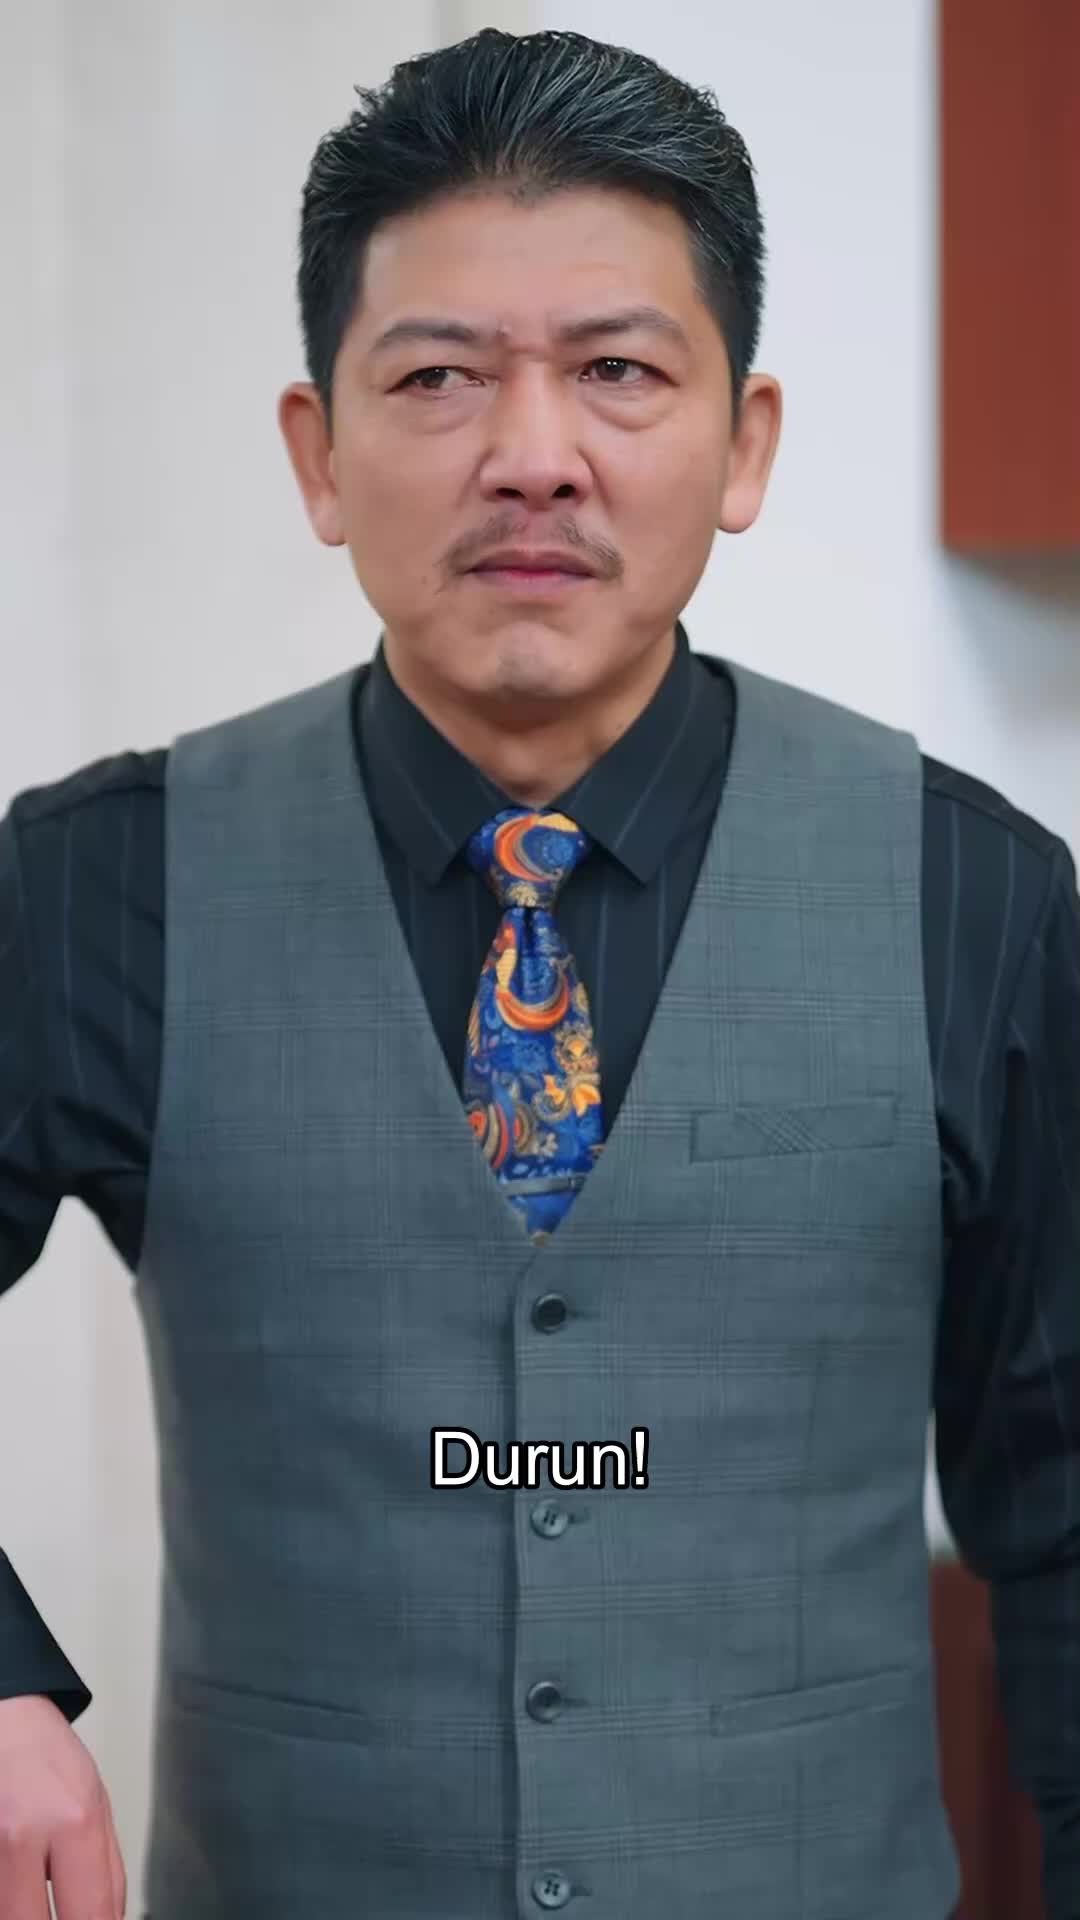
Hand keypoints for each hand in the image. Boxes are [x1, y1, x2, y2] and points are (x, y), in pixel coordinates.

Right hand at [0, 1694, 125, 1916]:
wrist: (4, 1718)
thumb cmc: (49, 1758)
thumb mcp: (97, 1802)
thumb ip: (107, 1870)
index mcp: (74, 1821)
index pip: (91, 1914)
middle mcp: (24, 1837)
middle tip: (67, 1911)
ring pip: (9, 1912)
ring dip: (28, 1909)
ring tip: (40, 1892)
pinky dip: (10, 1899)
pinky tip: (21, 1885)